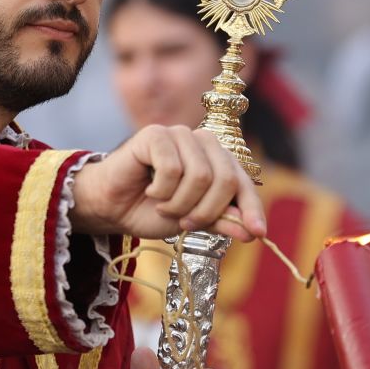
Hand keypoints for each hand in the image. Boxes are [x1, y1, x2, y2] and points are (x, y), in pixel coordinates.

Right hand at [71, 126, 265, 241]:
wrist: (112, 207)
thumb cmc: (151, 210)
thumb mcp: (193, 221)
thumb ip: (221, 221)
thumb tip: (252, 232)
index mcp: (218, 161)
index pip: (244, 183)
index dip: (252, 209)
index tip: (256, 234)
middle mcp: (204, 143)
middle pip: (225, 179)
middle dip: (206, 211)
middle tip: (186, 223)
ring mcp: (181, 135)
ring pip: (200, 176)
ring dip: (180, 203)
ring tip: (164, 206)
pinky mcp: (156, 134)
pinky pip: (172, 168)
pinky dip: (161, 190)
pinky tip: (150, 190)